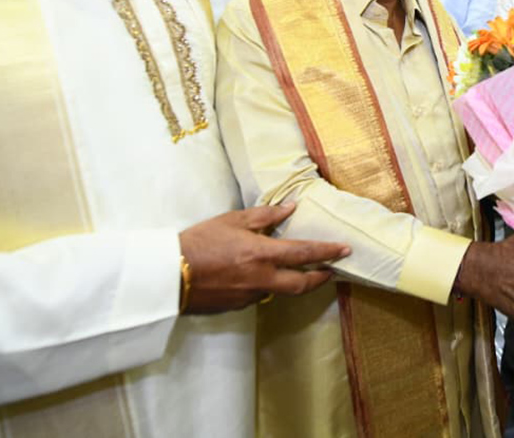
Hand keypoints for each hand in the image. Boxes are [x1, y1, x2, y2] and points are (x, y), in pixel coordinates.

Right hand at [179, 203, 349, 313]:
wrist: (168, 275)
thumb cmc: (199, 242)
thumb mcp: (232, 220)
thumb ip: (264, 216)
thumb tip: (290, 207)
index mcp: (262, 254)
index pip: (305, 253)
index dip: (328, 252)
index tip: (345, 250)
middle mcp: (261, 279)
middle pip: (302, 284)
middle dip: (321, 278)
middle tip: (332, 271)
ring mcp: (250, 296)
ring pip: (281, 291)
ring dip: (294, 283)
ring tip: (299, 272)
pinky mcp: (238, 306)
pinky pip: (260, 296)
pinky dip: (267, 286)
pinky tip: (261, 277)